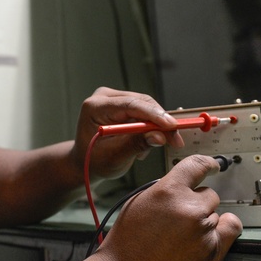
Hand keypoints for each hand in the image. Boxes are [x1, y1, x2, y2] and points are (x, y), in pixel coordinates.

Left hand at [70, 87, 185, 180]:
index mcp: (95, 107)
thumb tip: (160, 136)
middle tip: (175, 141)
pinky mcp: (122, 105)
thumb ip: (136, 144)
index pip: (130, 104)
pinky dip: (150, 128)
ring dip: (155, 127)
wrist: (85, 162)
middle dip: (161, 122)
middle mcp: (104, 97)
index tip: (172, 126)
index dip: (154, 115)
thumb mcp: (115, 157)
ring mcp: (114, 99)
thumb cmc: (94, 161)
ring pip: (147, 107)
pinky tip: (142, 144)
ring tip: (146, 150)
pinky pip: (145, 112)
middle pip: (142, 102)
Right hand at [99, 154, 241, 260]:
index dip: (209, 164)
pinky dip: (221, 234)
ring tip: (181, 239)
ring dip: (204, 223)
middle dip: (198, 204)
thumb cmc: (127, 244)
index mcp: (169, 191)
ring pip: (216, 216)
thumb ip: (166, 191)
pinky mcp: (213, 253)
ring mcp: (203, 232)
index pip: (198, 165)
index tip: (214, 166)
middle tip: (180, 221)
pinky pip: (230, 232)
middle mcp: (190, 209)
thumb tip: (184, 188)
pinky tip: (204, 240)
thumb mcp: (139, 203)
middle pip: (210, 195)